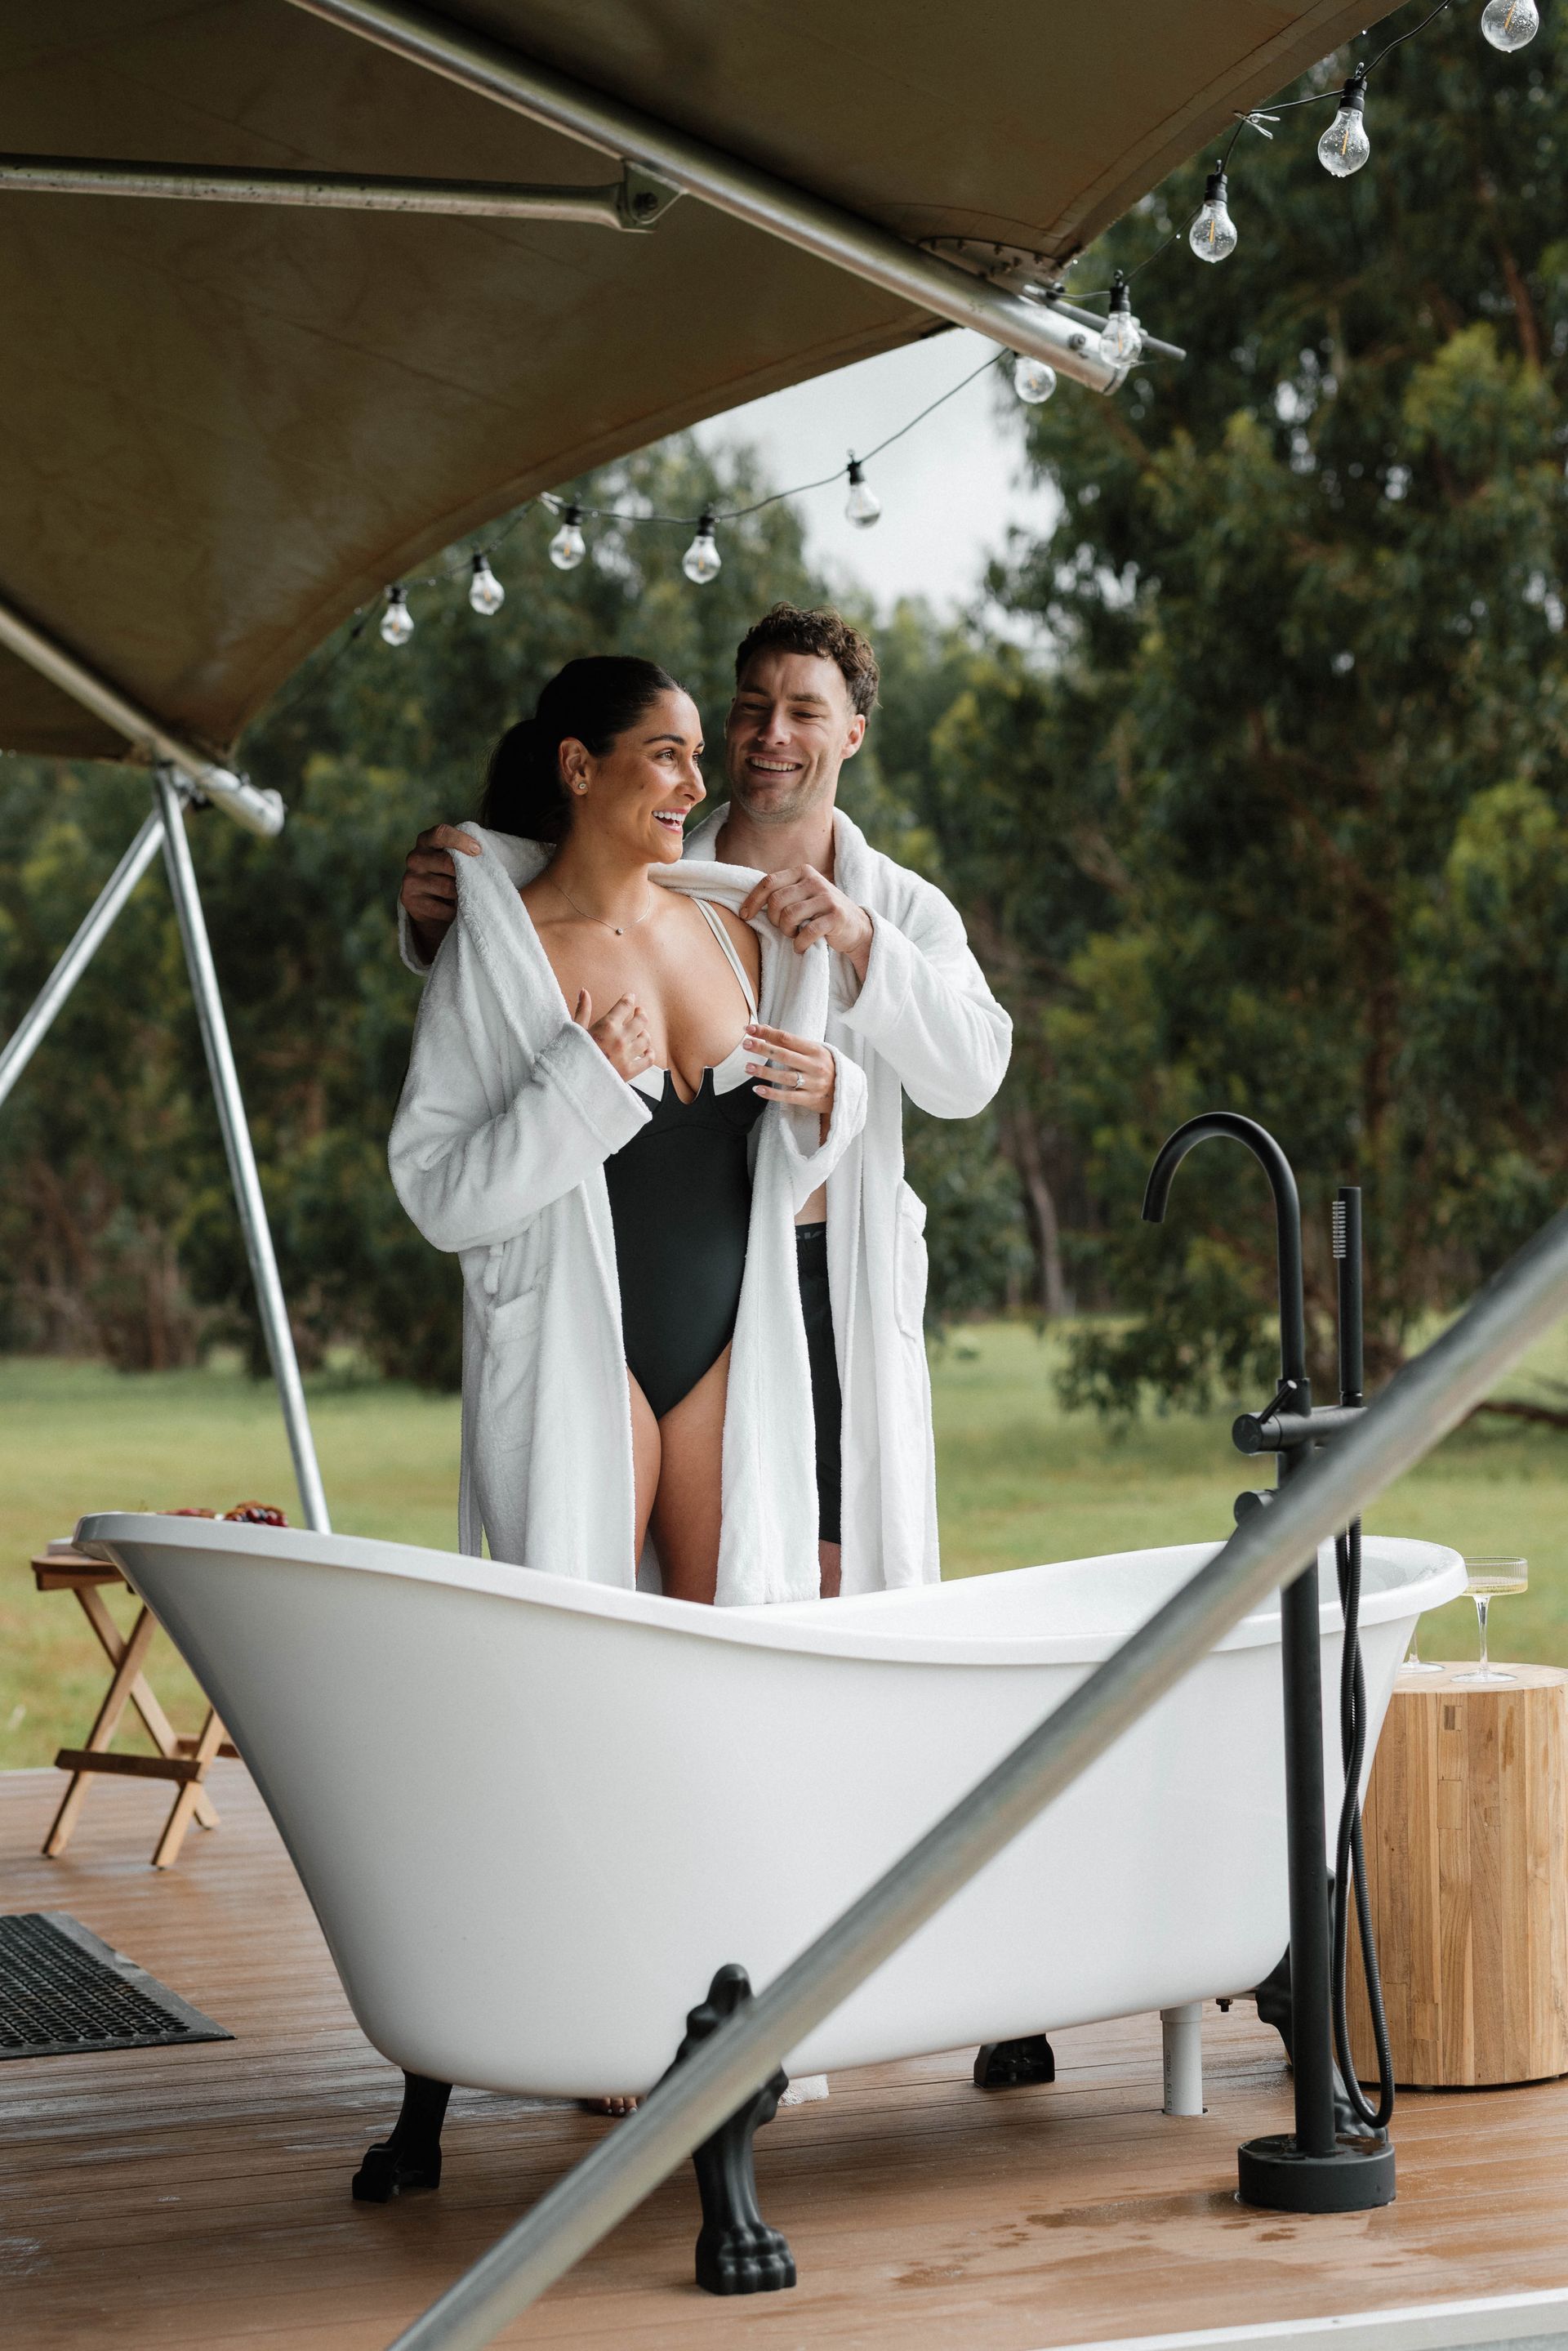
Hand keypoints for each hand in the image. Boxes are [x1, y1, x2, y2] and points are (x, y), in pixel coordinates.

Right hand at [400, 824, 479, 960]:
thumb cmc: (450, 875)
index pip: (441, 833)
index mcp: (426, 841)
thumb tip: (482, 854)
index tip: (478, 851)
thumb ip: (465, 852)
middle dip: (465, 873)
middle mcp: (415, 858)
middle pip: (446, 862)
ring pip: (446, 887)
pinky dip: (453, 911)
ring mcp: (410, 879)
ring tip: (468, 896)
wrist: (431, 905)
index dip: (460, 840)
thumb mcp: (455, 859)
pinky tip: (457, 911)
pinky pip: (439, 907)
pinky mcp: (410, 900)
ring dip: (461, 893)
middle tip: (477, 881)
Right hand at [575, 990, 655, 1083]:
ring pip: (646, 1039)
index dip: (629, 999)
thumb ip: (583, 1010)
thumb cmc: (572, 1054)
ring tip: (640, 1033)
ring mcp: (627, 1055)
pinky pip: (648, 1060)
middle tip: (639, 1012)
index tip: (630, 997)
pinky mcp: (630, 1071)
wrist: (572, 1081)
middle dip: (641, 1014)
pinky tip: (645, 1051)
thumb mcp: (576, 1029)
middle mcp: (620, 1038)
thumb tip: (584, 991)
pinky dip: (650, 1053)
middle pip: (641, 1020)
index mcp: (607, 1026)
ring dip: (644, 1034)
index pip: (625, 1005)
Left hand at [738, 866, 873, 976]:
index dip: (753, 901)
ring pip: (789, 915)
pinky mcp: (836, 915)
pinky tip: (801, 948)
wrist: (856, 927)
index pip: (769, 882)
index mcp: (802, 871)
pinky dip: (800, 944)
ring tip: (794, 935)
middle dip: (774, 920)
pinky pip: (807, 931)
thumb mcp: (802, 896)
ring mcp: (827, 897)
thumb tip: (746, 906)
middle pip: (776, 901)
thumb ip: (781, 894)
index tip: (744, 916)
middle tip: (784, 928)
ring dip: (787, 932)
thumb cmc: (820, 913)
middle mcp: (814, 880)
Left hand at [744, 1022, 836, 1117]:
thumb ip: (791, 1042)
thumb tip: (765, 1029)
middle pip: (785, 1055)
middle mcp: (815, 1066)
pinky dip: (772, 1093)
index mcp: (816, 1050)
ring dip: (764, 1071)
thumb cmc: (825, 1067)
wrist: (845, 1091)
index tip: (750, 1029)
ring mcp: (813, 1083)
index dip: (767, 1032)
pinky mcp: (810, 1099)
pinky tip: (757, 1089)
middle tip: (745, 1044)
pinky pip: (788, 1096)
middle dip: (763, 1048)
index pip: (787, 1038)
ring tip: (747, 1067)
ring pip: (785, 1076)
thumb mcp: (813, 1051)